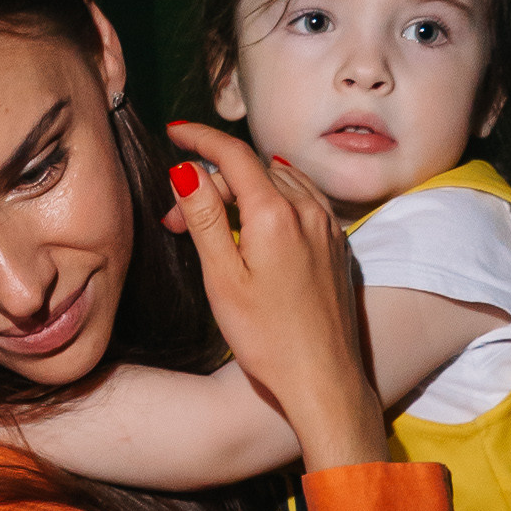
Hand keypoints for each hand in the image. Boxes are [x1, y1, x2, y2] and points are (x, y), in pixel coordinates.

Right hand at [164, 120, 389, 470]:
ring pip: (278, 180)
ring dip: (242, 188)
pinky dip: (273, 196)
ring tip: (213, 220)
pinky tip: (257, 218)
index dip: (200, 137)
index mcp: (274, 214)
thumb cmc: (268, 340)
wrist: (323, 379)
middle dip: (212, 180)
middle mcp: (307, 209)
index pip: (233, 154)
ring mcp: (326, 225)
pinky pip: (302, 198)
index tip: (175, 131)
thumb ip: (205, 219)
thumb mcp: (223, 279)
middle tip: (177, 217)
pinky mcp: (336, 243)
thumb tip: (187, 170)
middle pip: (253, 168)